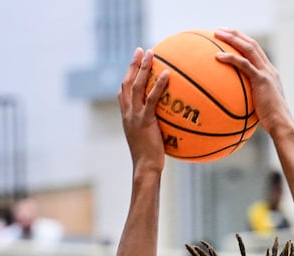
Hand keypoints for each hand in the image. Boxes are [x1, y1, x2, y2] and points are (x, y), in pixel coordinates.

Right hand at [118, 48, 169, 168]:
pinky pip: (152, 99)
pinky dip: (159, 85)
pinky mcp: (144, 121)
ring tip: (151, 54)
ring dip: (143, 68)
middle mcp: (128, 113)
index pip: (123, 93)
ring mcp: (134, 116)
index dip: (127, 77)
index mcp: (127, 117)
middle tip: (141, 50)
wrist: (145, 168)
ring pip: (136, 86)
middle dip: (133, 65)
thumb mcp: (150, 139)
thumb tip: (170, 122)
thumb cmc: (150, 159)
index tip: (134, 64)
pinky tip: (167, 74)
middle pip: (127, 83)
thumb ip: (155, 127)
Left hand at [212, 29, 291, 133]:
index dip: (243, 42)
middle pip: (251, 44)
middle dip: (235, 34)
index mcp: (269, 73)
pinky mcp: (261, 79)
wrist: (281, 124)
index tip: (230, 37)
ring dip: (232, 38)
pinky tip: (217, 57)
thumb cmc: (270, 121)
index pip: (256, 51)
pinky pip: (243, 64)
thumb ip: (251, 100)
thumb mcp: (260, 107)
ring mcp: (266, 73)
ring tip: (216, 34)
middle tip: (220, 30)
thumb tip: (235, 106)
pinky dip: (230, 58)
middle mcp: (269, 69)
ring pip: (248, 48)